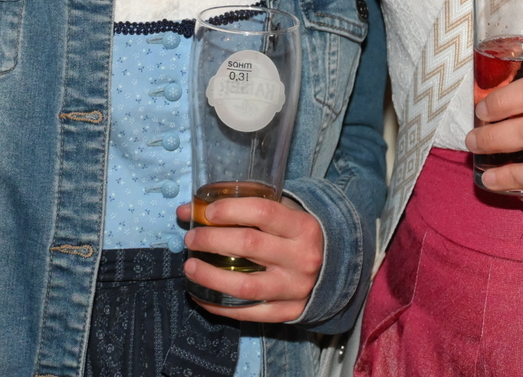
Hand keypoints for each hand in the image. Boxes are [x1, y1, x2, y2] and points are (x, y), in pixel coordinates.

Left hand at [178, 196, 323, 321]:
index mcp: (303, 226)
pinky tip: (201, 295)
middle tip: (191, 238)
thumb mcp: (282, 214)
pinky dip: (218, 306)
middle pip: (249, 245)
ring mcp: (295, 288)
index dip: (231, 210)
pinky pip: (247, 313)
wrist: (334, 269)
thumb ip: (241, 210)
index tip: (207, 212)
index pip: (263, 213)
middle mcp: (302, 258)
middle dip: (212, 240)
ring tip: (190, 267)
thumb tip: (188, 210)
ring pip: (245, 286)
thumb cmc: (297, 236)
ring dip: (210, 277)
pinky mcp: (287, 312)